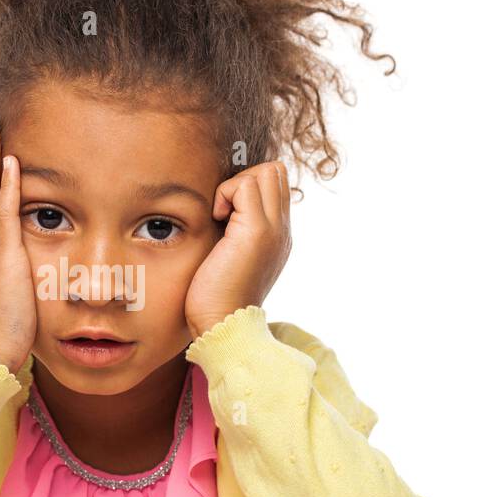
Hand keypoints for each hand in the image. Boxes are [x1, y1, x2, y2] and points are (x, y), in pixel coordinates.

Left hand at [185, 161, 291, 338]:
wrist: (223, 325)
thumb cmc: (215, 297)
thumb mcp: (230, 257)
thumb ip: (234, 233)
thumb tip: (220, 210)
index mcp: (278, 236)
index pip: (276, 184)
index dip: (249, 185)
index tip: (227, 211)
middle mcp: (282, 230)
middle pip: (275, 171)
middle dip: (244, 179)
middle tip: (224, 209)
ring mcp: (273, 229)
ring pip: (266, 171)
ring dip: (235, 185)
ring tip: (221, 216)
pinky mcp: (256, 232)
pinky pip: (245, 184)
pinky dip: (225, 193)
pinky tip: (217, 220)